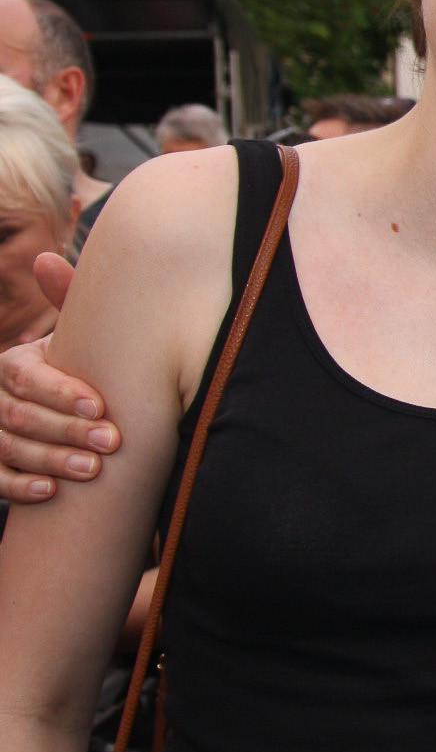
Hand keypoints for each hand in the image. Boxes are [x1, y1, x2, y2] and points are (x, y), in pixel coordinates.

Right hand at [0, 253, 113, 501]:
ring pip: (9, 448)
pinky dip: (20, 486)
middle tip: (110, 443)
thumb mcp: (75, 339)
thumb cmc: (80, 367)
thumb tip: (46, 259)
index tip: (102, 406)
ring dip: (51, 460)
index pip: (28, 379)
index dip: (63, 393)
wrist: (65, 409)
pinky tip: (49, 493)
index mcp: (13, 364)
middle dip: (67, 430)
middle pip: (20, 416)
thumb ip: (69, 303)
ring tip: (92, 470)